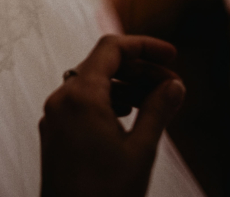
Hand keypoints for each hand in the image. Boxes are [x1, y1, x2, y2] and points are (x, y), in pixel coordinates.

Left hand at [39, 35, 186, 196]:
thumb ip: (158, 110)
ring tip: (158, 102)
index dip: (145, 46)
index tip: (173, 56)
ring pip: (92, 83)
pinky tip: (130, 115)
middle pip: (102, 64)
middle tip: (174, 86)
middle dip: (140, 70)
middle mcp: (61, 98)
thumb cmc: (106, 193)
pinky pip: (81, 102)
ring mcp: (54, 114)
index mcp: (81, 96)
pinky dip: (108, 100)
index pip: (112, 48)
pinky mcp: (54, 130)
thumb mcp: (141, 149)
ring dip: (126, 86)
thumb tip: (175, 85)